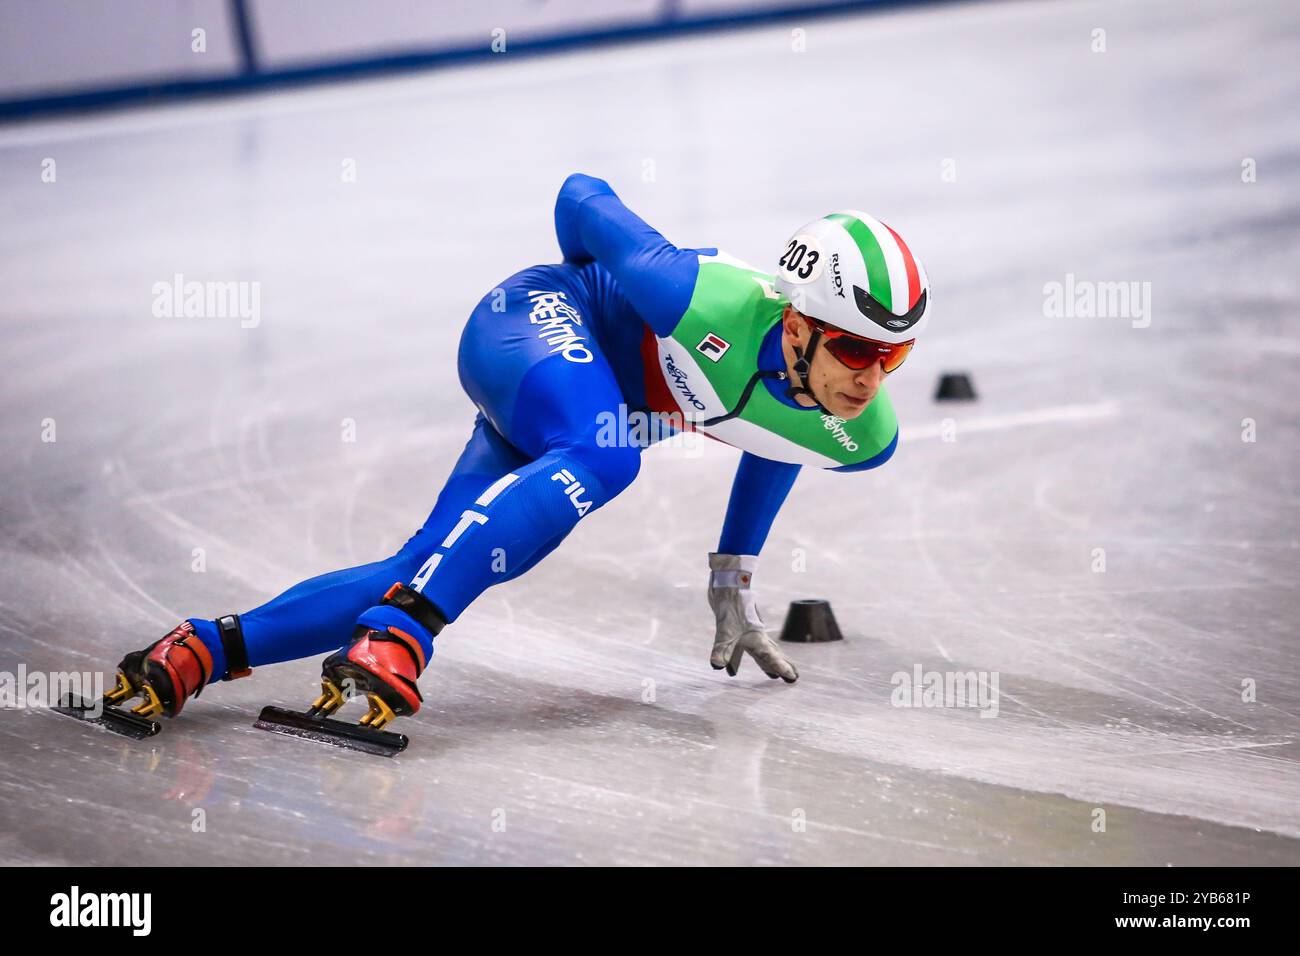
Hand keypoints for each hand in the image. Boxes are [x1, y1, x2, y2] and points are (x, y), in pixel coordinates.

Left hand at [706, 553, 797, 682]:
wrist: (729, 584)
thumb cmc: (731, 607)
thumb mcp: (724, 631)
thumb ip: (722, 650)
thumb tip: (716, 666)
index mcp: (757, 639)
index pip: (771, 657)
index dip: (781, 668)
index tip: (793, 678)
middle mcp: (757, 636)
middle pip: (773, 655)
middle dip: (782, 667)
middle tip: (794, 678)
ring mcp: (751, 631)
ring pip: (764, 649)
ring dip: (769, 662)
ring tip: (772, 674)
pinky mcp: (743, 626)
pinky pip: (751, 645)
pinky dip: (752, 654)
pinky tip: (742, 658)